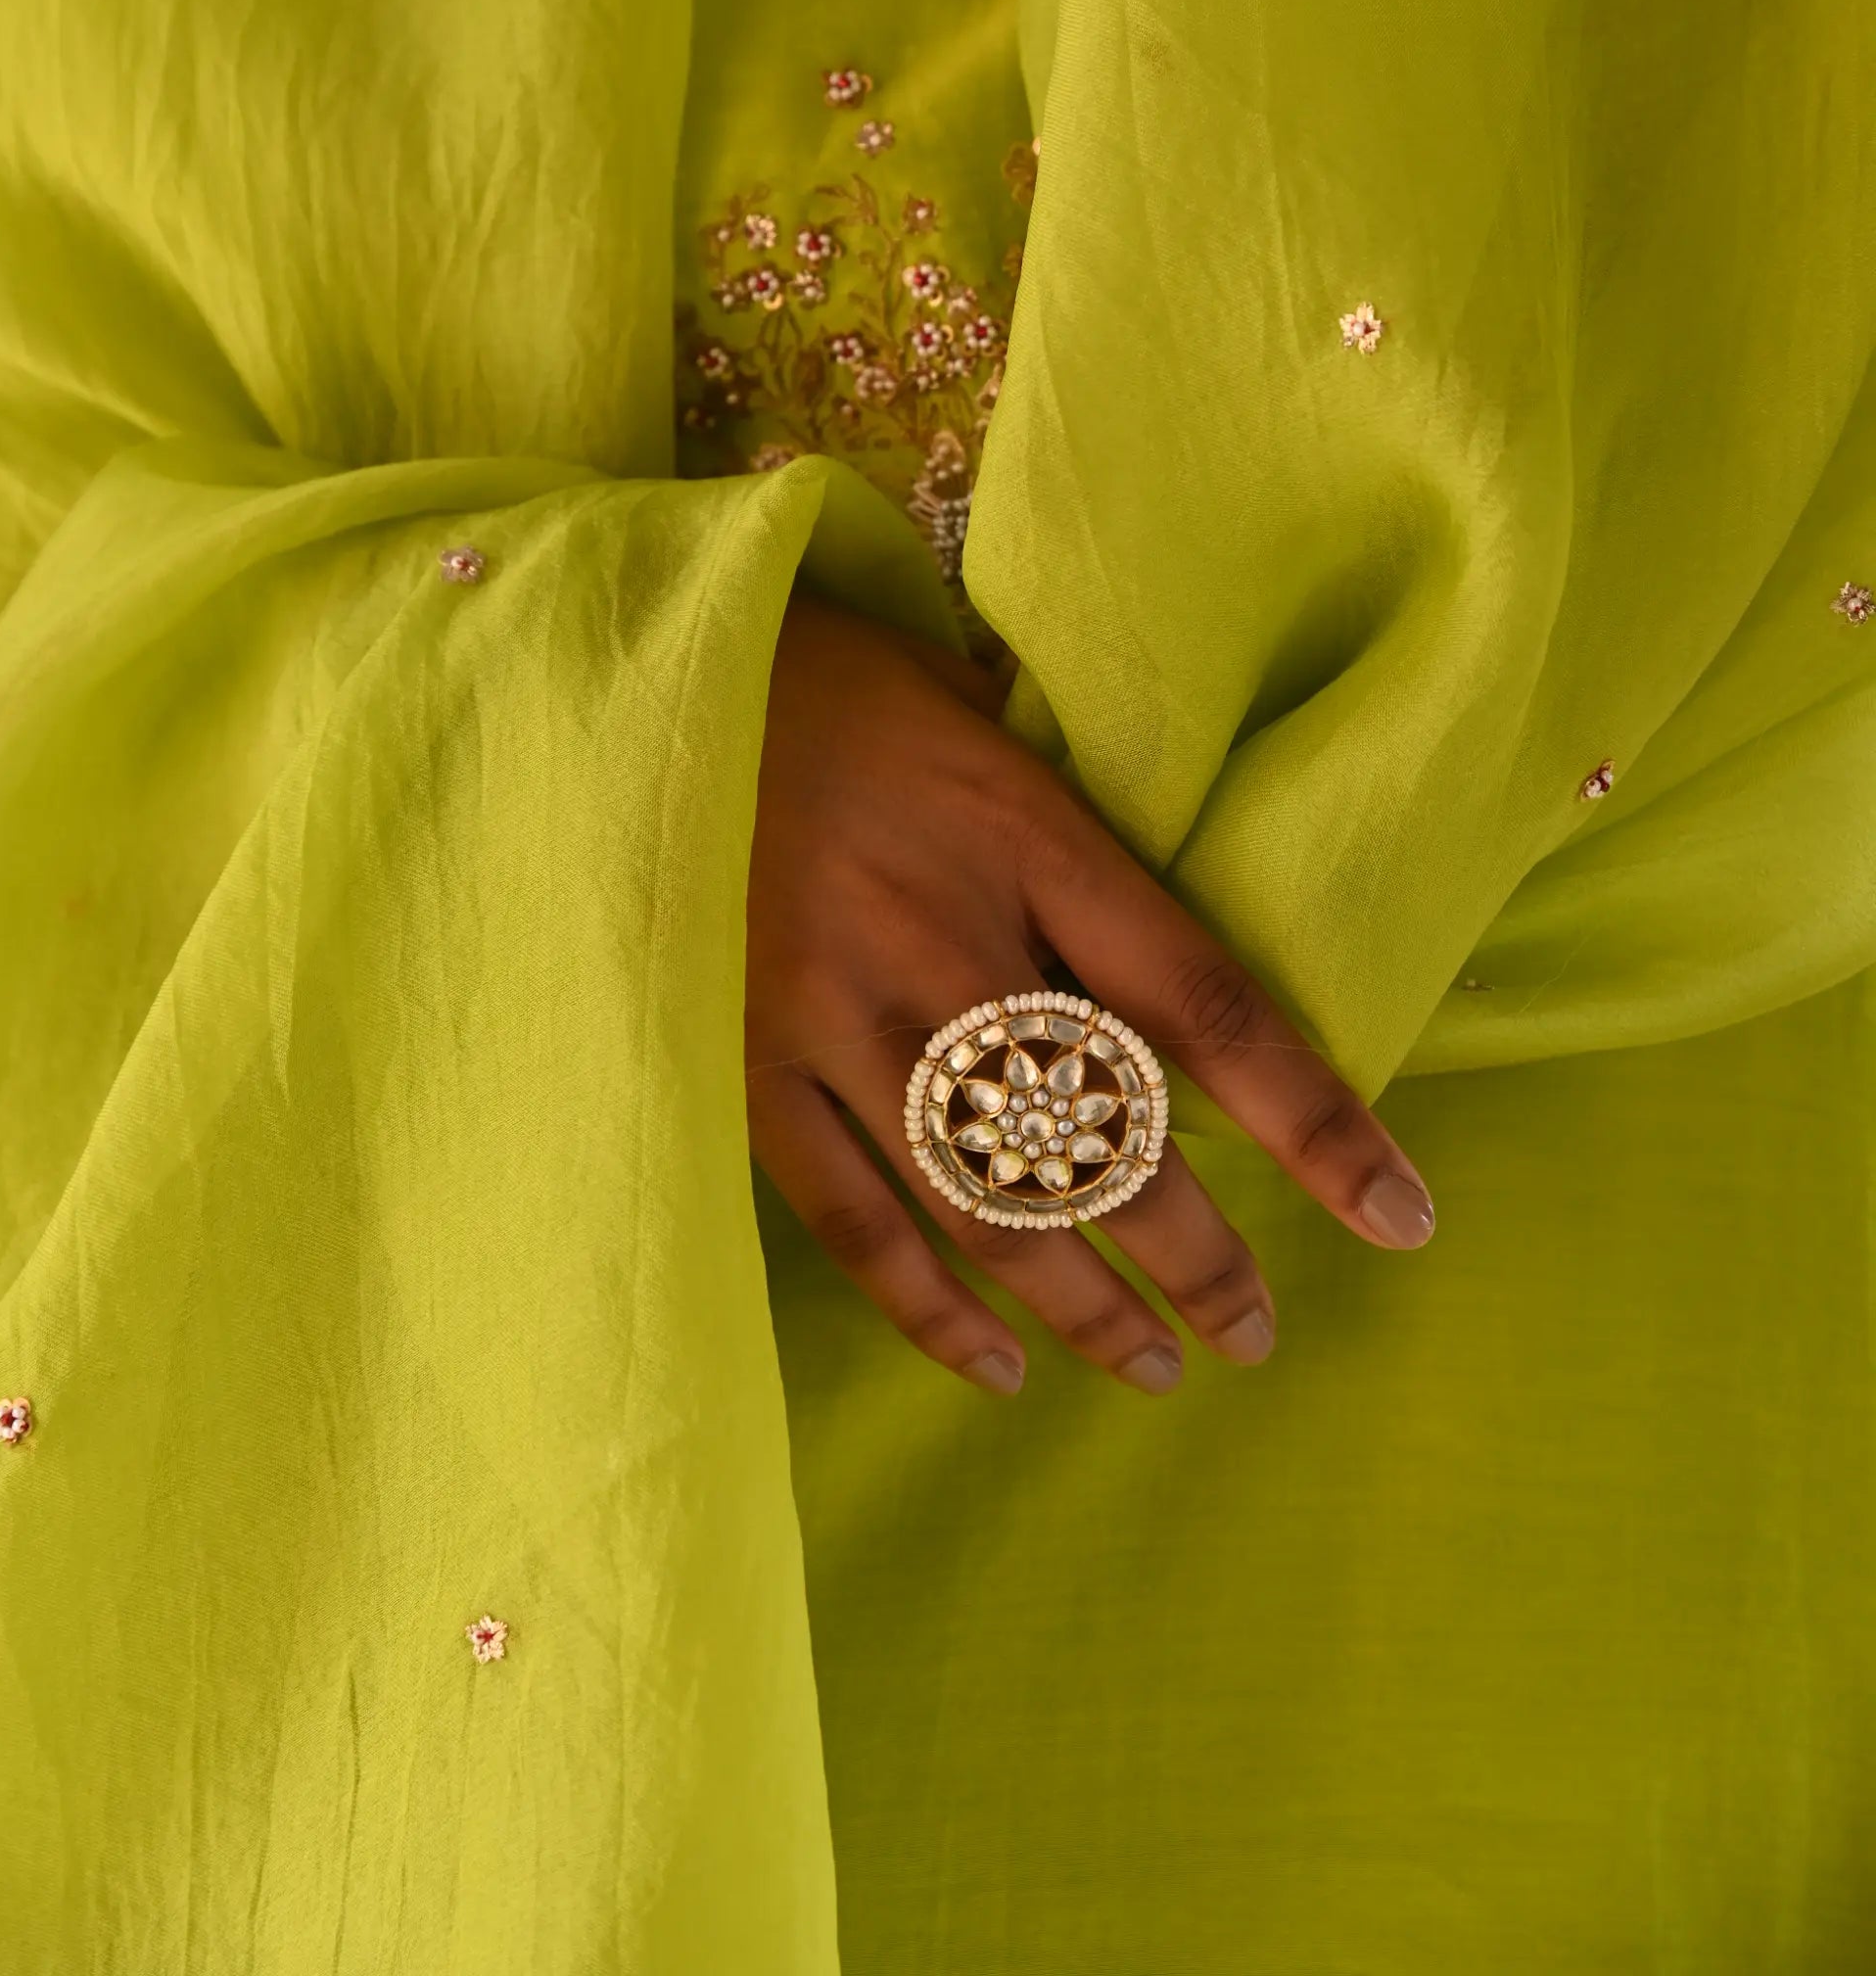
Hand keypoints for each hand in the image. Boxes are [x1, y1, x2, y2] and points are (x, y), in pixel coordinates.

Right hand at [746, 595, 1435, 1395]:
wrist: (646, 680)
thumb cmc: (840, 683)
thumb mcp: (986, 712)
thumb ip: (1082, 829)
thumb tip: (1194, 942)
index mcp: (1025, 831)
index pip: (1203, 1000)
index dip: (1313, 1120)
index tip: (1399, 1214)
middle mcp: (943, 933)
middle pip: (1108, 1136)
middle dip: (1201, 1257)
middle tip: (1258, 1331)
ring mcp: (836, 1009)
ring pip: (990, 1204)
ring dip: (1087, 1306)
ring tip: (1155, 1365)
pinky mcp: (744, 1061)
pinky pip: (852, 1218)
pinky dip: (928, 1307)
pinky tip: (995, 1365)